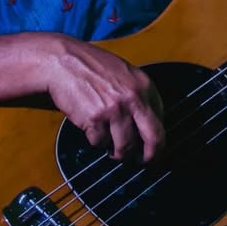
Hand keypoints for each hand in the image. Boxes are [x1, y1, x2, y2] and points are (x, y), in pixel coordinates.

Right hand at [45, 36, 164, 161]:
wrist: (66, 63)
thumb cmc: (95, 68)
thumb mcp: (127, 76)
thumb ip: (140, 96)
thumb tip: (149, 124)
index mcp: (146, 87)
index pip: (161, 120)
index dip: (158, 138)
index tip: (155, 148)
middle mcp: (134, 99)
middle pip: (153, 138)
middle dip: (151, 156)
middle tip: (145, 163)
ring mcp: (115, 110)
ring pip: (125, 147)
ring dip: (119, 153)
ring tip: (114, 150)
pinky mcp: (94, 119)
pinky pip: (100, 143)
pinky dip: (96, 141)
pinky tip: (93, 130)